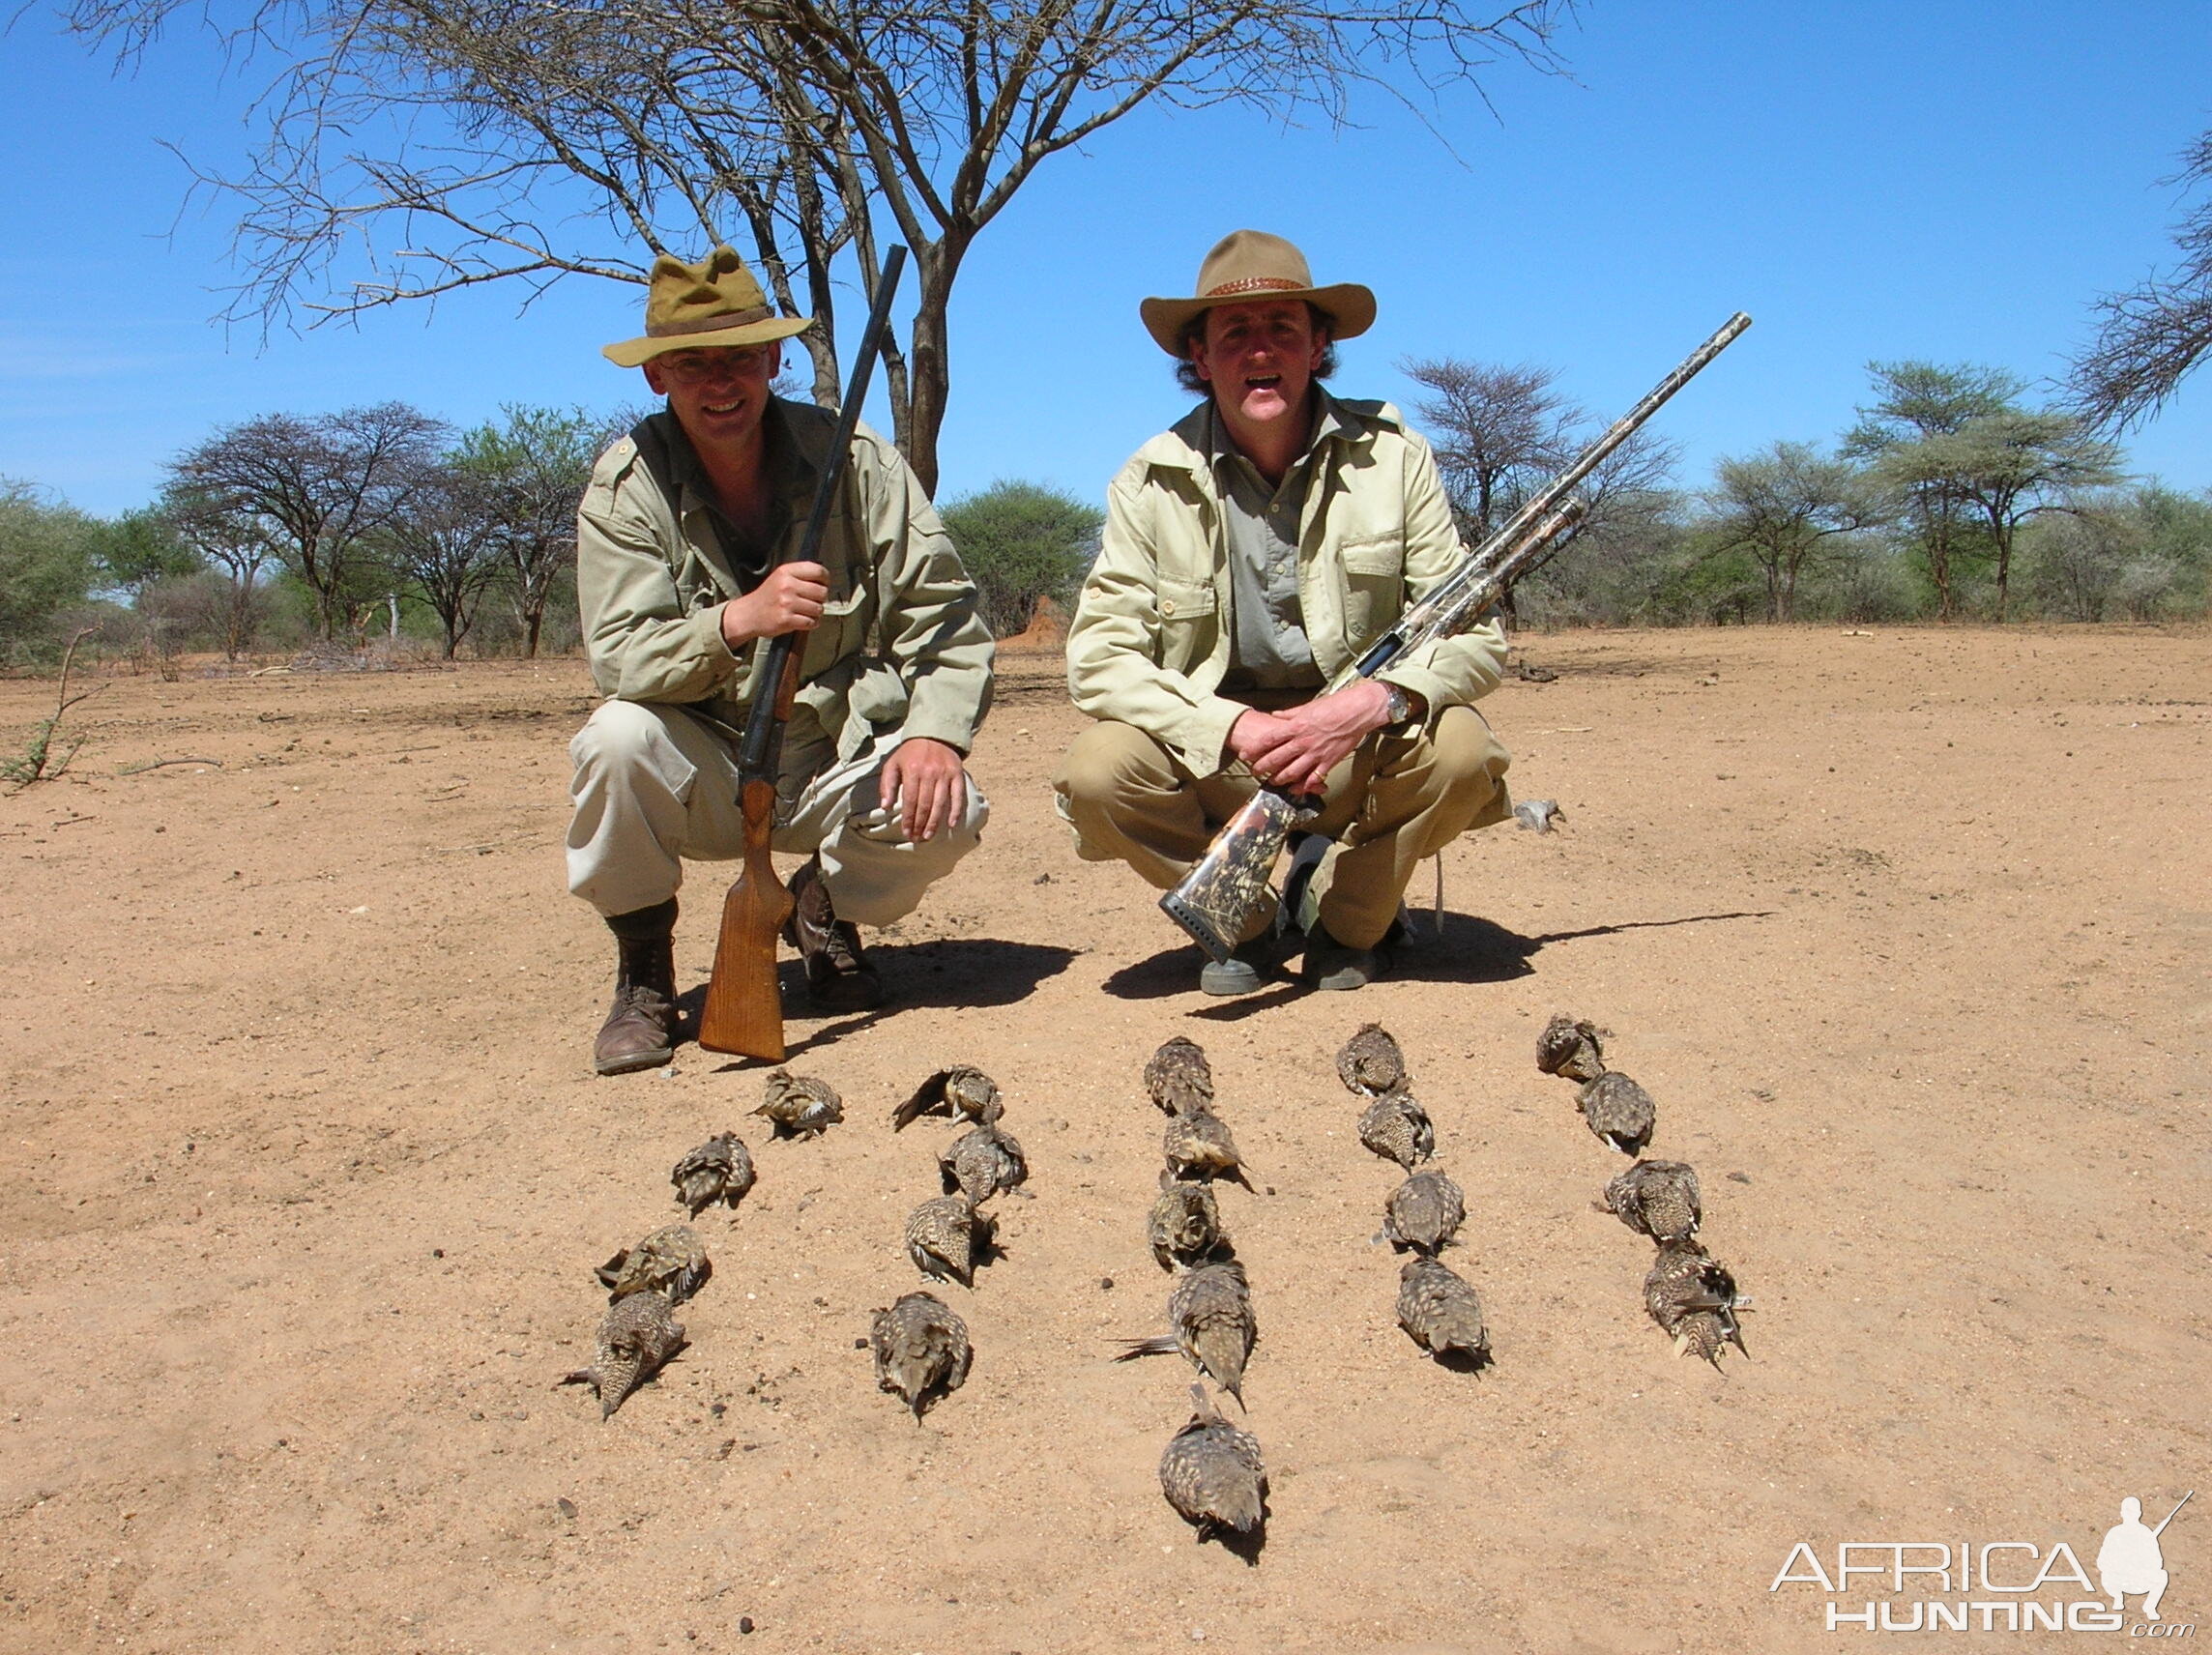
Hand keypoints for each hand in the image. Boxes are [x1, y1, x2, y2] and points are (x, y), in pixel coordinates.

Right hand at [720, 561, 829, 647]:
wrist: (749, 614)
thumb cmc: (769, 596)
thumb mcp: (781, 577)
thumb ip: (800, 575)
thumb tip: (825, 580)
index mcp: (786, 571)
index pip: (818, 571)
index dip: (825, 579)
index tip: (824, 584)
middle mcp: (787, 585)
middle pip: (822, 591)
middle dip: (821, 599)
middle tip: (812, 601)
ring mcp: (787, 603)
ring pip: (819, 609)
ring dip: (816, 613)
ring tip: (805, 611)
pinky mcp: (787, 620)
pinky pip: (811, 622)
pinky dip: (811, 623)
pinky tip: (803, 620)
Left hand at [879, 737, 967, 841]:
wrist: (933, 734)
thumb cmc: (910, 753)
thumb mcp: (893, 764)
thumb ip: (887, 785)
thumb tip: (885, 807)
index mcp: (912, 770)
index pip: (910, 800)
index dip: (908, 818)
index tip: (905, 832)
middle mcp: (930, 772)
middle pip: (925, 804)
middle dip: (919, 824)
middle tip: (916, 839)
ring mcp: (945, 774)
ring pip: (940, 803)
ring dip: (934, 822)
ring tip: (928, 836)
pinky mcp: (957, 774)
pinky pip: (957, 796)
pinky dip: (955, 811)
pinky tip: (951, 824)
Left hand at [1225, 681, 1395, 795]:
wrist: (1358, 711)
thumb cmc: (1335, 705)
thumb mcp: (1308, 706)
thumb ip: (1289, 714)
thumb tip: (1275, 715)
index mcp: (1297, 726)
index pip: (1269, 740)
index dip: (1255, 749)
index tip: (1245, 754)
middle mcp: (1303, 742)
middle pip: (1277, 758)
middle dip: (1262, 767)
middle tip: (1254, 772)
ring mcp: (1316, 753)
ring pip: (1292, 771)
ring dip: (1280, 778)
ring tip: (1273, 781)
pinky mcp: (1329, 761)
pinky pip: (1314, 778)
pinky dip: (1305, 785)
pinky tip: (1297, 789)